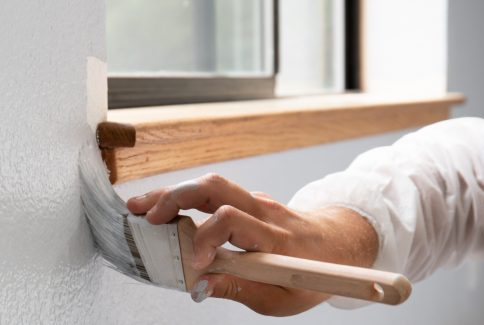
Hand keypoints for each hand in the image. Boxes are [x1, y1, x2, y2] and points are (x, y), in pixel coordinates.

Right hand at [127, 173, 377, 315]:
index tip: (191, 262)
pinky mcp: (252, 201)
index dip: (204, 238)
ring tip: (143, 207)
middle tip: (145, 215)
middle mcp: (265, 212)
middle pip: (215, 188)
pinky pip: (217, 193)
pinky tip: (168, 210)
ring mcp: (259, 202)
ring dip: (174, 193)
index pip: (232, 221)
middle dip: (175, 197)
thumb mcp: (280, 297)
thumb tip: (199, 286)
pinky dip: (188, 198)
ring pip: (212, 184)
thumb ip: (237, 289)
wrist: (340, 245)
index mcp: (275, 240)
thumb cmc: (314, 274)